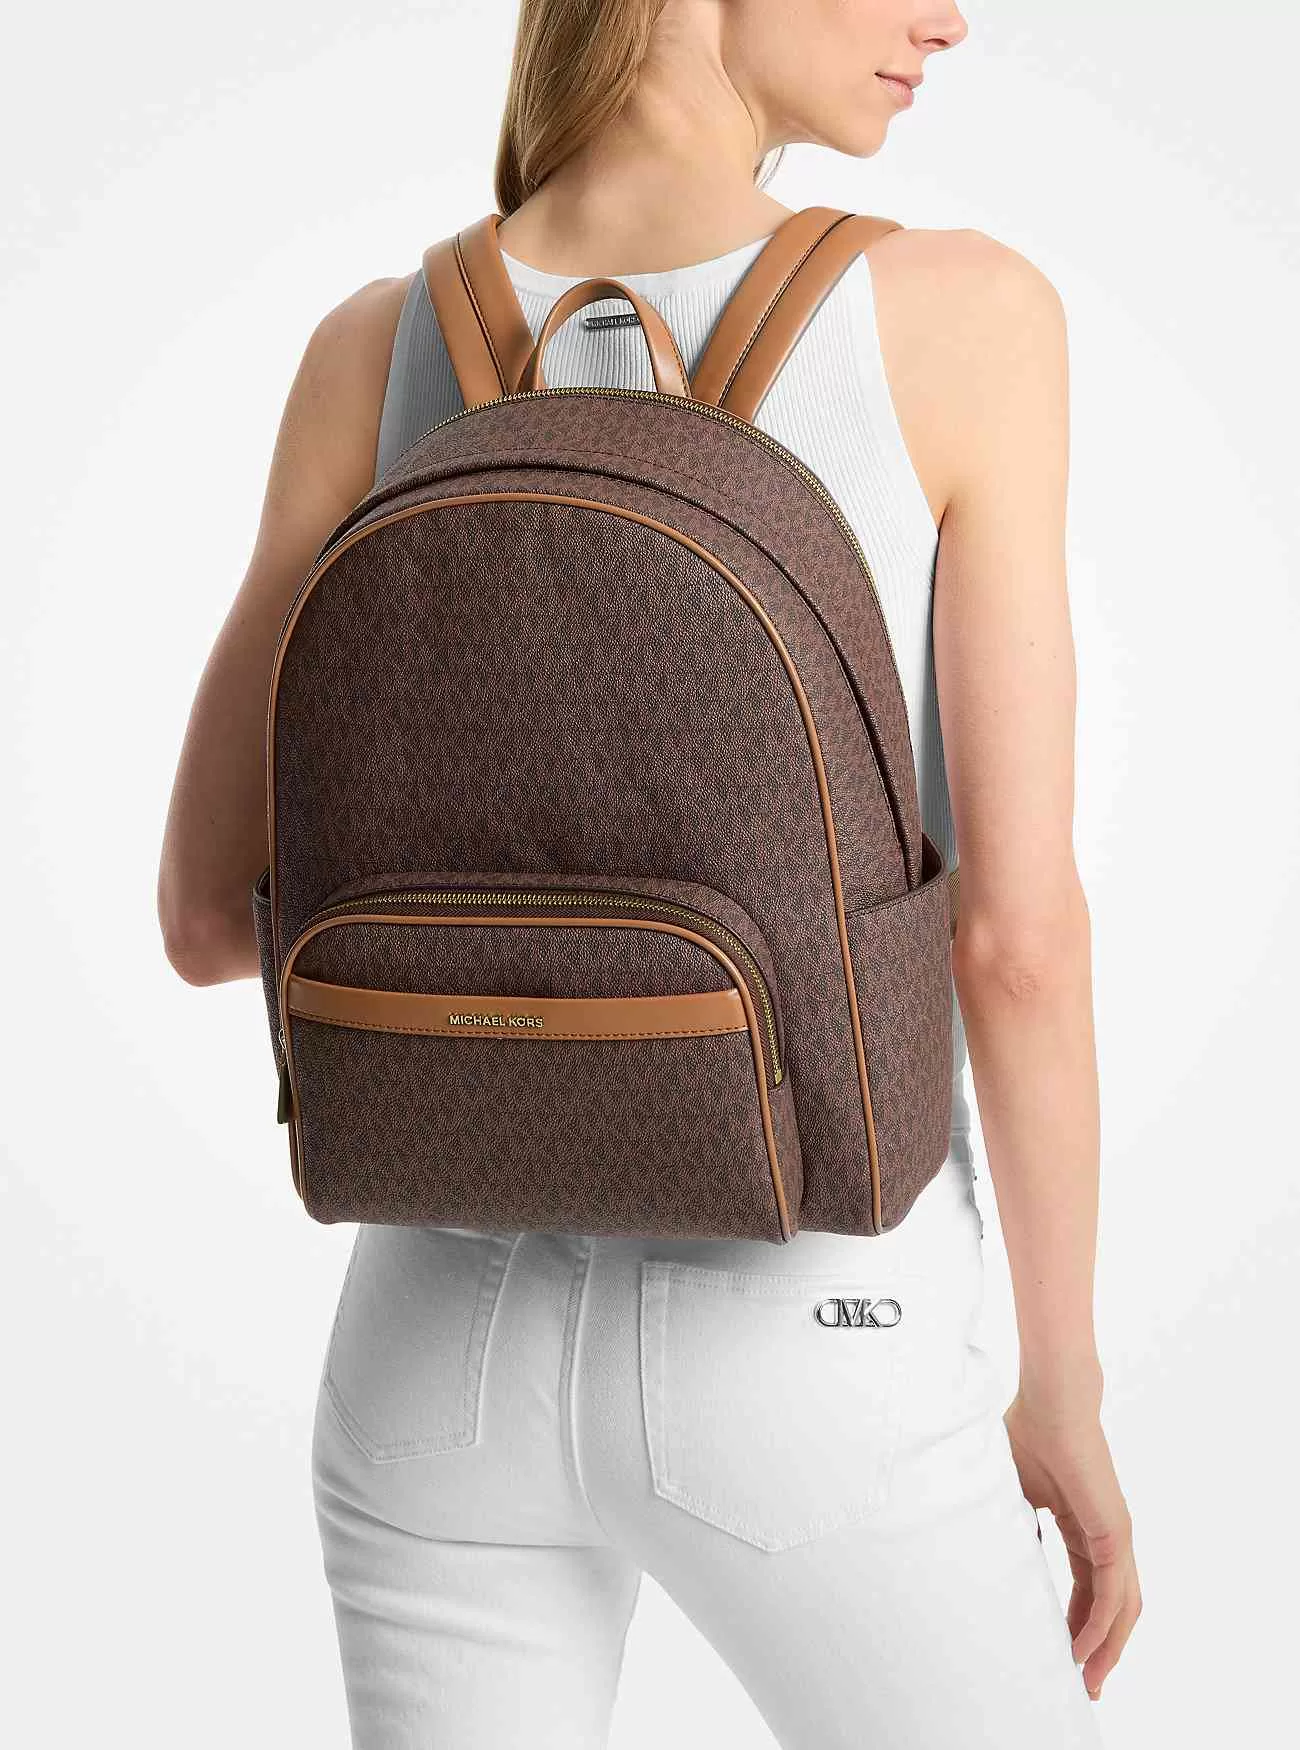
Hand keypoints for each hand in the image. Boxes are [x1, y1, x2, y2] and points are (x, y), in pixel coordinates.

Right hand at [1004, 1390, 1141, 1700]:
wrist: (1051, 1400)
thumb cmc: (1028, 1431)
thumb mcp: (1013, 1490)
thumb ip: (1012, 1523)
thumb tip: (996, 1553)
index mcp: (1084, 1525)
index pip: (1087, 1588)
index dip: (1077, 1623)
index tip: (1062, 1652)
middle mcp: (1106, 1535)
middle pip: (1110, 1607)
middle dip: (1098, 1648)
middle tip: (1081, 1683)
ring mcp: (1115, 1534)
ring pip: (1121, 1608)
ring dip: (1107, 1647)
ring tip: (1087, 1678)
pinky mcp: (1114, 1531)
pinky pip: (1113, 1593)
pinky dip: (1101, 1625)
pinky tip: (1083, 1648)